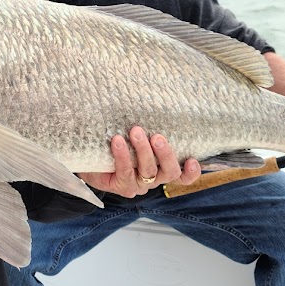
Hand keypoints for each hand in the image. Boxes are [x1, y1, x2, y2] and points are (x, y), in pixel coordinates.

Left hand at [79, 127, 199, 196]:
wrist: (91, 158)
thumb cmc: (118, 144)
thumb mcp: (136, 135)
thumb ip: (148, 127)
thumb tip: (153, 99)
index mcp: (162, 168)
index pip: (183, 175)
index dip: (191, 172)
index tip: (192, 159)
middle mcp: (154, 178)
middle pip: (170, 172)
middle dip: (166, 154)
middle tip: (157, 137)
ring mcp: (139, 185)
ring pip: (148, 171)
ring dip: (143, 151)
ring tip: (136, 132)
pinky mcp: (122, 186)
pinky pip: (125, 172)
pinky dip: (122, 155)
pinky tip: (117, 141)